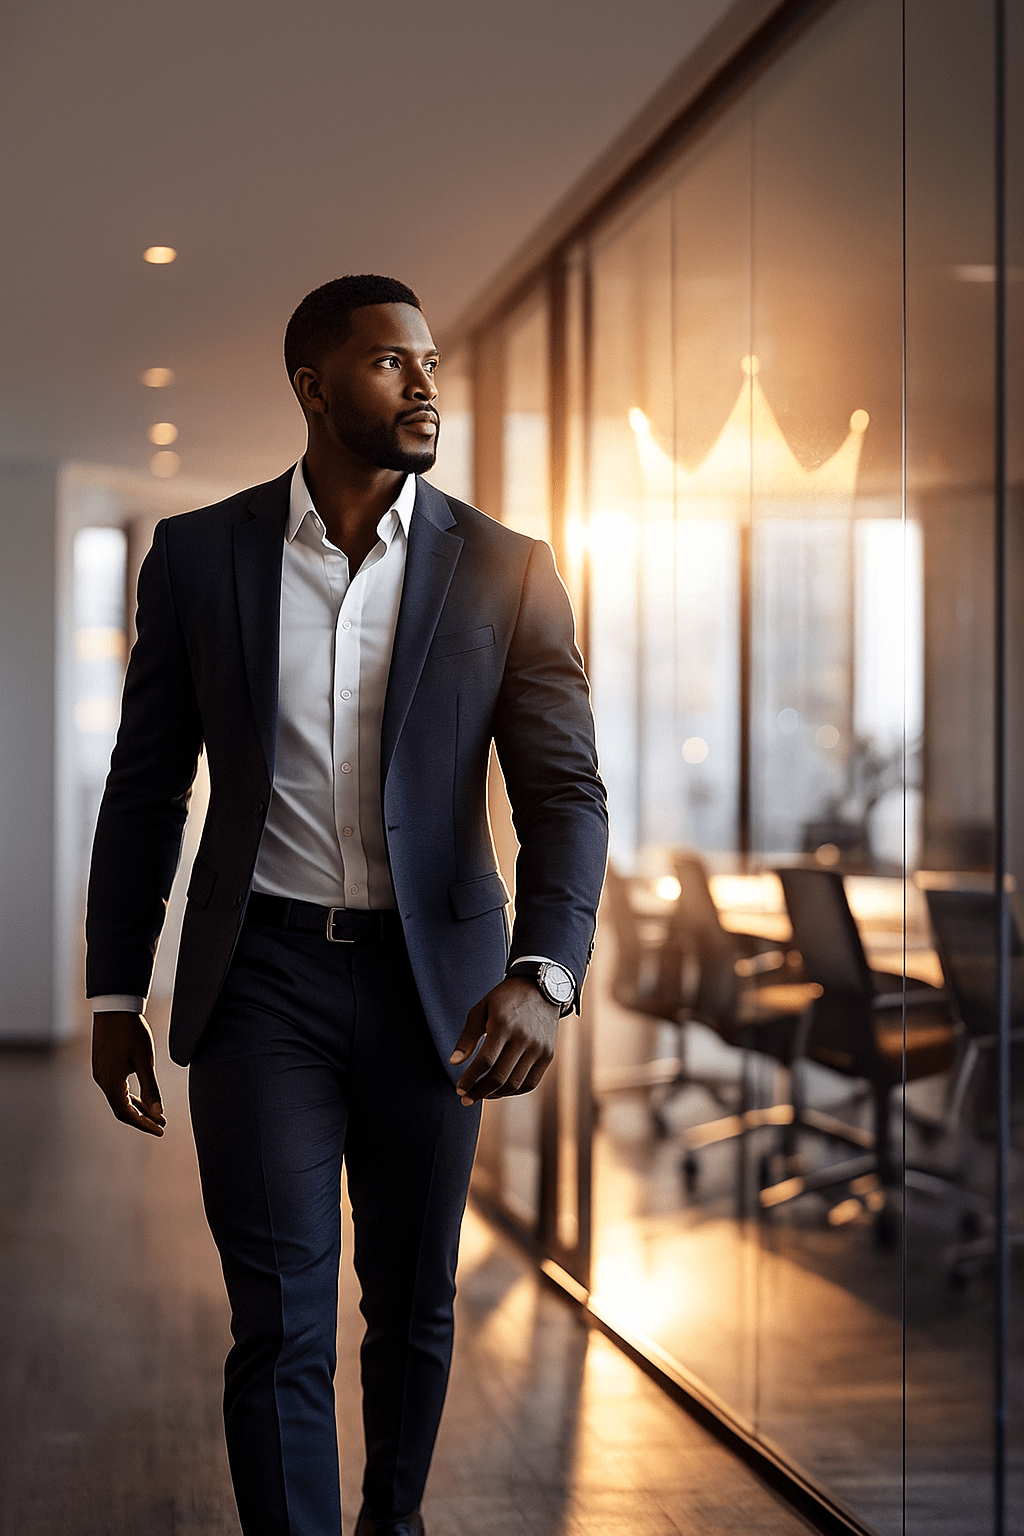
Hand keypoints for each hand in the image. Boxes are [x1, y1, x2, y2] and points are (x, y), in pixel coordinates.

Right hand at [92, 1011, 165, 1135]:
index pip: (126, 1114)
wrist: (115, 1007)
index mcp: (112, 1082)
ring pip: (119, 1099)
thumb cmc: (132, 1032)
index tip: (160, 1130)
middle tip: (161, 1125)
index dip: (144, 1124)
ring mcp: (101, 1073)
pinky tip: (142, 1097)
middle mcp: (102, 1081)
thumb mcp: (145, 1060)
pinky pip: (116, 1088)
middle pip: (121, 1109)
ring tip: (156, 1114)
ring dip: (137, 1107)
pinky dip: (130, 1096)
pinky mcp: (103, 1066)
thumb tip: (157, 1113)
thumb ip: (151, 1088)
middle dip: (142, 1119)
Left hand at [449, 977, 558, 1105]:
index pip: (485, 1061)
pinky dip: (514, 1091)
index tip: (459, 1088)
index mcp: (504, 1025)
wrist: (541, 988)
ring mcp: (538, 1048)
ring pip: (515, 1084)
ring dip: (495, 1094)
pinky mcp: (548, 1055)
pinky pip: (530, 1083)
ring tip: (481, 1094)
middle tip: (465, 1098)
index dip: (470, 1079)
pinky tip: (500, 1090)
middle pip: (499, 1077)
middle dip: (479, 1092)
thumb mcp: (481, 1009)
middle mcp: (524, 1039)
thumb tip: (454, 1063)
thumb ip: (467, 1037)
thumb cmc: (505, 999)